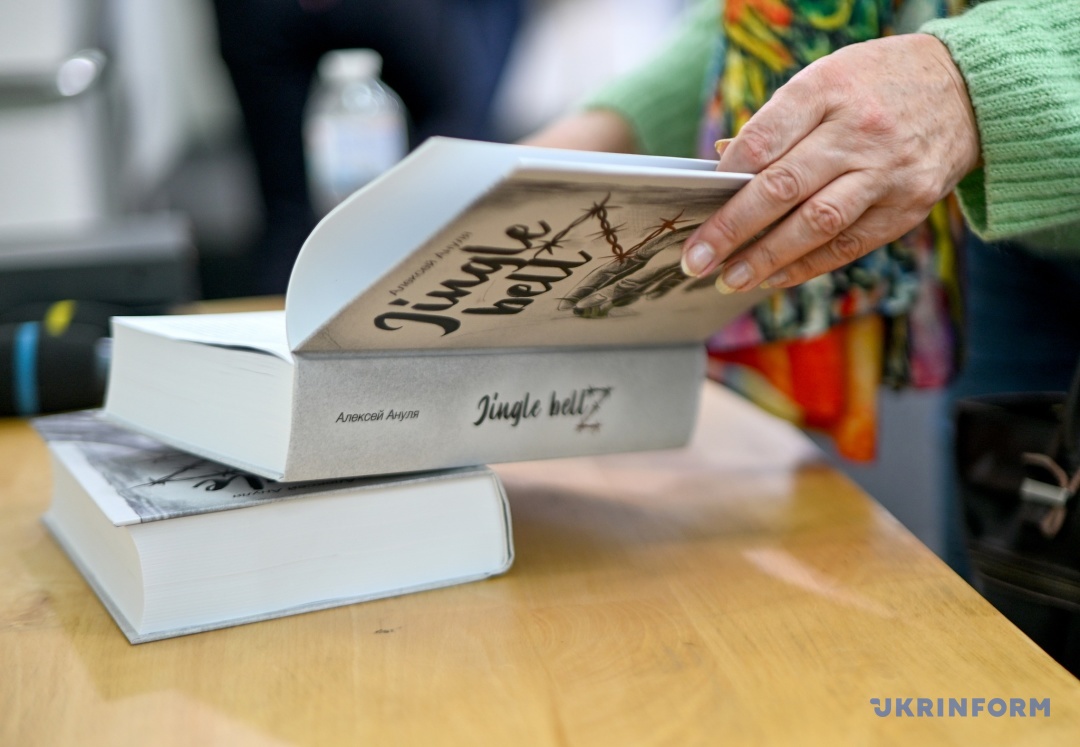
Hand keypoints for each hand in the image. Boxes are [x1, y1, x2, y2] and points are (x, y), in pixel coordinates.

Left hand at [680, 34, 981, 291]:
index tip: (694, 204)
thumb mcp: (824, 80)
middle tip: (696, 259)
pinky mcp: (907, 206)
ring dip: (766, 258)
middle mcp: (859, 131)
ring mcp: (887, 172)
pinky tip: (772, 278)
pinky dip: (806, 266)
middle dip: (732, 229)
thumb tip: (721, 167)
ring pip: (816, 224)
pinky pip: (848, 245)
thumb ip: (775, 124)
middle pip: (783, 187)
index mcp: (828, 90)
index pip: (764, 139)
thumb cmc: (874, 85)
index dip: (725, 178)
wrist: (967, 90)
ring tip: (728, 280)